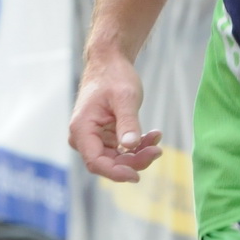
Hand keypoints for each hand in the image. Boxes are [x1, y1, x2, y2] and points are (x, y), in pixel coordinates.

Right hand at [69, 50, 163, 182]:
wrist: (110, 63)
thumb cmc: (114, 76)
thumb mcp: (125, 98)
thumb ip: (128, 123)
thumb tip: (130, 146)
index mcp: (82, 129)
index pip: (95, 162)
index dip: (115, 173)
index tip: (136, 176)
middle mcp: (83, 137)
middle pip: (108, 163)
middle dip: (134, 160)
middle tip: (157, 150)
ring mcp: (93, 138)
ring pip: (116, 159)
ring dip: (138, 153)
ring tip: (156, 139)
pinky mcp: (104, 137)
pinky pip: (121, 149)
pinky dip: (137, 146)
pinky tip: (152, 136)